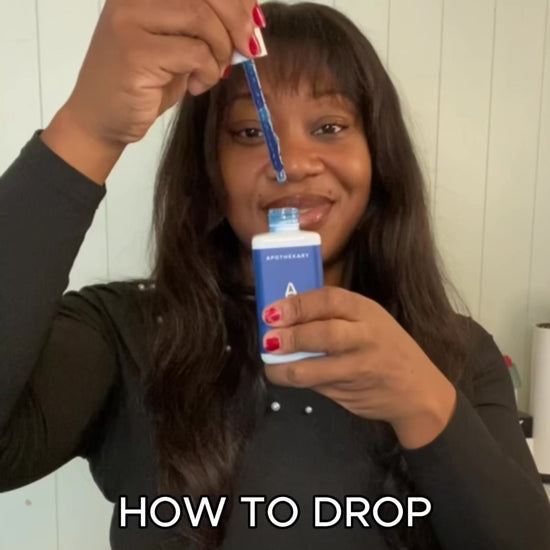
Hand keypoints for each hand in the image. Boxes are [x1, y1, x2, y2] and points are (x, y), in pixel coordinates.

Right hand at [60, 0, 258, 148]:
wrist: (103, 119)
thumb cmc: (145, 83)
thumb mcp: (178, 45)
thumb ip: (205, 25)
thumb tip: (252, 17)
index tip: (253, 21)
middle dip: (237, 21)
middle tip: (248, 48)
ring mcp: (130, 20)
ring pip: (202, 19)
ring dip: (220, 51)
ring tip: (211, 73)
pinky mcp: (135, 52)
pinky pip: (195, 53)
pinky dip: (207, 73)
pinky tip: (196, 86)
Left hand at [262, 287, 456, 448]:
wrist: (419, 392)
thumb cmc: (387, 349)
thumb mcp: (369, 322)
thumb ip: (334, 317)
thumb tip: (286, 316)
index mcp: (367, 310)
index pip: (329, 299)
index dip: (297, 304)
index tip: (272, 311)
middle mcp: (366, 336)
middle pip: (324, 333)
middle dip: (291, 336)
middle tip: (268, 339)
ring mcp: (361, 366)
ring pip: (315, 368)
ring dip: (285, 368)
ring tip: (271, 364)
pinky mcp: (352, 391)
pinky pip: (317, 385)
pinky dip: (298, 380)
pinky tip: (287, 375)